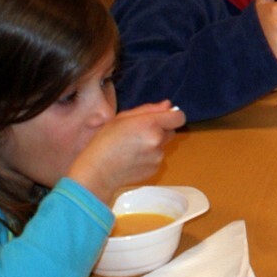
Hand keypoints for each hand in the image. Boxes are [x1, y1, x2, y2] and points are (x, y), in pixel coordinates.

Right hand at [66, 102, 183, 204]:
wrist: (97, 172)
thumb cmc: (104, 142)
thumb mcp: (121, 118)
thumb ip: (147, 109)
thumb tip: (168, 105)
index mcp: (150, 124)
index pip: (179, 117)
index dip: (172, 116)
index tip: (162, 118)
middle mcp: (157, 140)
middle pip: (171, 131)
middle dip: (160, 130)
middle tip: (139, 133)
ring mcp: (158, 156)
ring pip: (163, 145)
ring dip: (153, 144)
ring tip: (131, 148)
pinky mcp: (155, 168)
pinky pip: (157, 158)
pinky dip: (149, 157)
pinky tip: (132, 158)